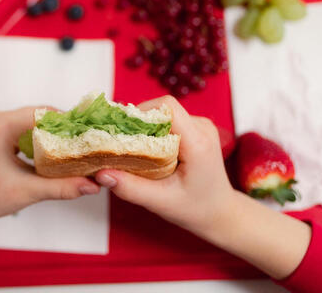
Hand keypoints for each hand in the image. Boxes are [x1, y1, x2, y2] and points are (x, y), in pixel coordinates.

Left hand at [0, 107, 100, 223]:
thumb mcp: (28, 191)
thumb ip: (62, 187)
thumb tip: (92, 185)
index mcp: (3, 125)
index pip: (44, 114)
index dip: (68, 123)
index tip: (88, 135)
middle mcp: (1, 119)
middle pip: (42, 115)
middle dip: (65, 129)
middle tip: (87, 143)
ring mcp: (0, 125)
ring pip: (37, 121)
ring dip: (56, 133)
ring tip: (77, 148)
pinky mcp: (2, 133)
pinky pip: (29, 129)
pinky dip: (45, 138)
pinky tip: (59, 153)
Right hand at [95, 95, 310, 279]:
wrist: (221, 214)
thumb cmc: (195, 209)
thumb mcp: (161, 203)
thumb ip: (131, 188)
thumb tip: (100, 173)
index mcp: (198, 142)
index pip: (167, 107)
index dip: (141, 112)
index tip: (122, 131)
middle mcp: (202, 128)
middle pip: (163, 108)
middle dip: (138, 122)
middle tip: (121, 143)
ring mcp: (201, 126)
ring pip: (164, 113)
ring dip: (145, 127)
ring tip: (133, 149)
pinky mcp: (196, 129)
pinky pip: (169, 120)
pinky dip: (153, 131)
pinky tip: (146, 150)